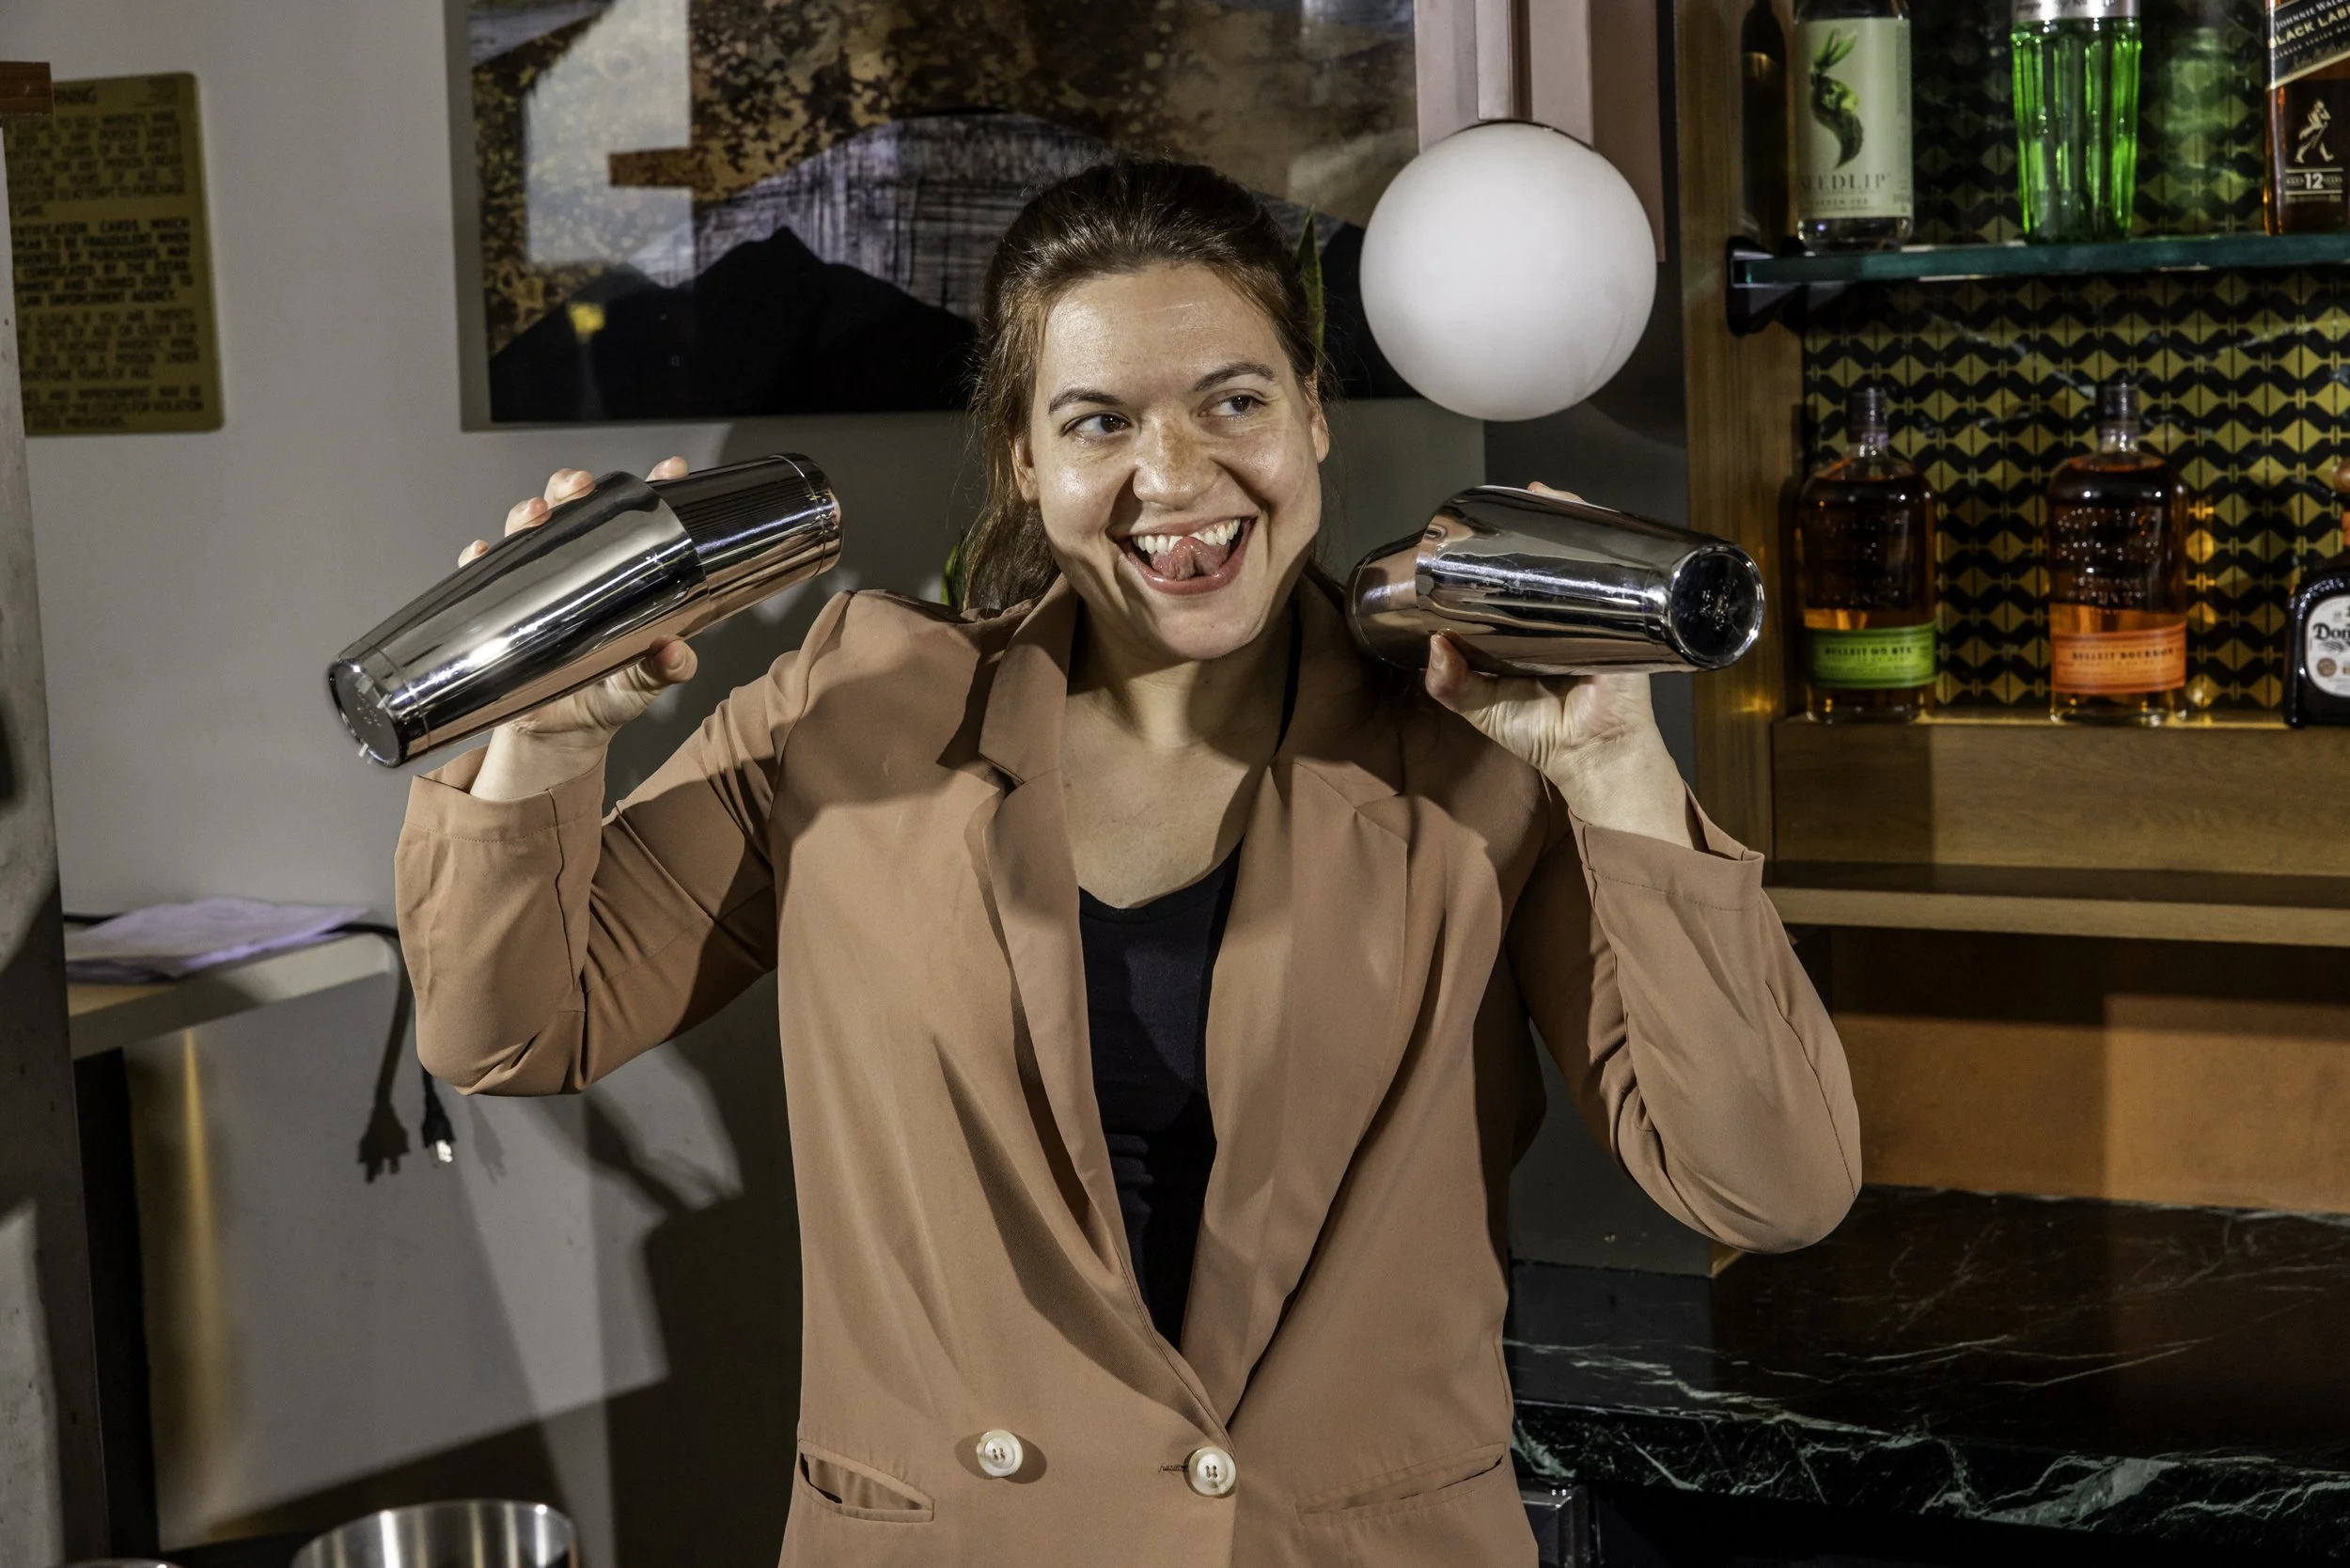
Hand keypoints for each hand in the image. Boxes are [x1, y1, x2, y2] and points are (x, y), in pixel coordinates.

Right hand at [465, 458, 691, 801]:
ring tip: (536, 514)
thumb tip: (675, 653)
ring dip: (529, 515)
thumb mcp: (642, 686)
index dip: (655, 490)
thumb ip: (664, 670)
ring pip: (531, 533)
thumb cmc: (608, 696)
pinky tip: (482, 554)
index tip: (669, 470)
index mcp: (626, 578)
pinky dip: (481, 560)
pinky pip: (485, 576)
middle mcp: (581, 570)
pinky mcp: (503, 609)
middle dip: (574, 488)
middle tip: (578, 486)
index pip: (642, 522)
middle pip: (577, 511)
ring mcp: (540, 585)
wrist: (559, 733)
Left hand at [1422, 483, 1694, 847]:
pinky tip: (1603, 522)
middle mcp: (1568, 614)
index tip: (1494, 519)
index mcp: (1532, 628)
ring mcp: (1602, 613)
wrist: (1593, 755)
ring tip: (1558, 497)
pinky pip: (1626, 577)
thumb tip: (1433, 647)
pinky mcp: (1630, 619)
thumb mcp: (1483, 706)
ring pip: (1590, 559)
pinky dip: (1618, 546)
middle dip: (1548, 522)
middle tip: (1529, 495)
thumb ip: (1451, 685)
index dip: (1512, 547)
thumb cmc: (1542, 733)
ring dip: (1578, 523)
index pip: (1523, 576)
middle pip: (1559, 558)